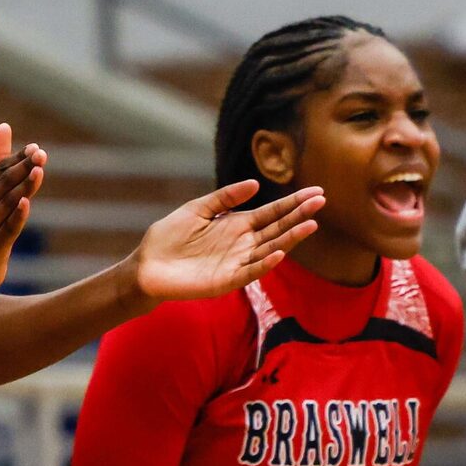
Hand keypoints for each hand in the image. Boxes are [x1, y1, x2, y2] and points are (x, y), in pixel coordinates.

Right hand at [0, 122, 44, 291]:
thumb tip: (5, 125)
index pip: (1, 169)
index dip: (18, 158)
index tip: (34, 148)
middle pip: (5, 183)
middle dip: (22, 168)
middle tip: (40, 154)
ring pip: (8, 202)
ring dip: (23, 187)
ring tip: (37, 172)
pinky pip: (8, 227)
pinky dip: (16, 215)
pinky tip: (26, 203)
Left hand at [127, 181, 320, 303]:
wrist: (145, 266)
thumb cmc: (168, 238)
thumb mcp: (197, 209)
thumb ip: (224, 198)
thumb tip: (255, 184)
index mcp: (237, 225)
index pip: (272, 213)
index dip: (293, 203)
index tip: (317, 192)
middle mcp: (242, 244)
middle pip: (277, 229)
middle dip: (298, 216)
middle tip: (320, 202)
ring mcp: (236, 263)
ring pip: (270, 249)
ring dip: (290, 239)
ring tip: (310, 224)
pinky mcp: (226, 281)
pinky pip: (250, 272)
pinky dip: (264, 263)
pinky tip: (278, 252)